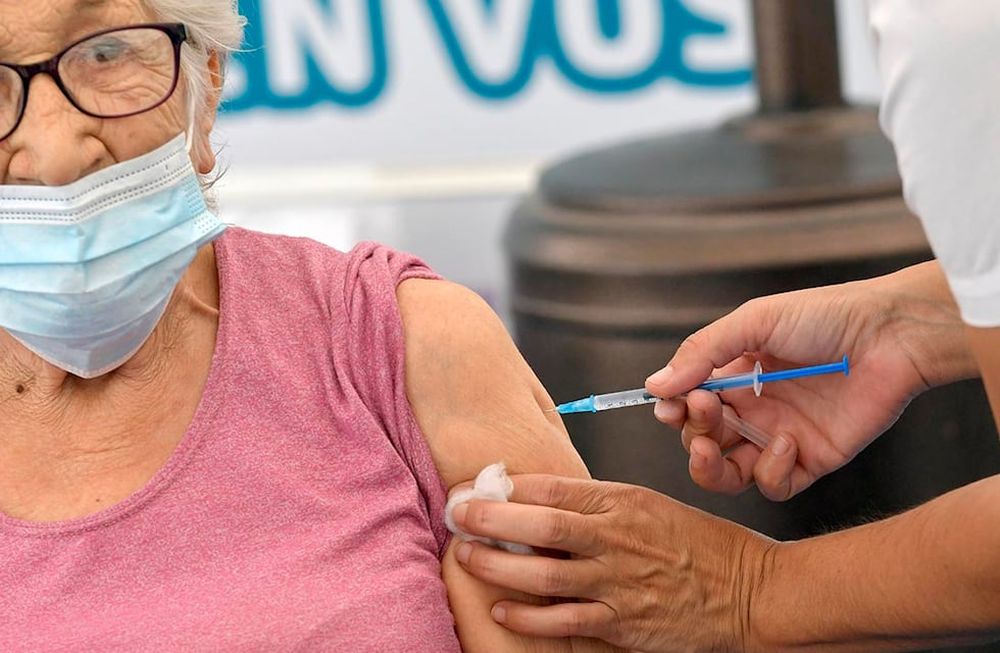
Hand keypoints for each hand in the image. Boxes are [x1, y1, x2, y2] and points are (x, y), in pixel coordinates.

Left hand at [451, 474, 775, 652]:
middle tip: (456, 512)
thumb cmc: (698, 543)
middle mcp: (617, 537)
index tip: (476, 484)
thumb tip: (538, 498)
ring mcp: (619, 582)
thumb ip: (597, 503)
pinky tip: (503, 608)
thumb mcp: (648, 505)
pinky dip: (529, 616)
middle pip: (541, 524)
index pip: (553, 484)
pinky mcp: (624, 622)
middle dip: (490, 517)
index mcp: (622, 500)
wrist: (749, 589)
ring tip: (466, 555)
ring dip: (498, 563)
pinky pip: (565, 620)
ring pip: (545, 572)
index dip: (507, 485)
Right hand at [646, 263, 971, 500]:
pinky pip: (773, 486)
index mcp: (734, 375)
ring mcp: (778, 436)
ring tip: (711, 449)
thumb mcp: (754, 322)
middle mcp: (752, 408)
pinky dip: (769, 472)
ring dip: (710, 468)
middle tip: (703, 410)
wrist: (891, 335)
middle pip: (701, 440)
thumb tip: (655, 385)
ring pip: (727, 474)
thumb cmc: (825, 317)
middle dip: (692, 432)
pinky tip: (786, 442)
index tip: (670, 407)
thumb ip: (702, 353)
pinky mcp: (810, 460)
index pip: (687, 403)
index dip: (673, 410)